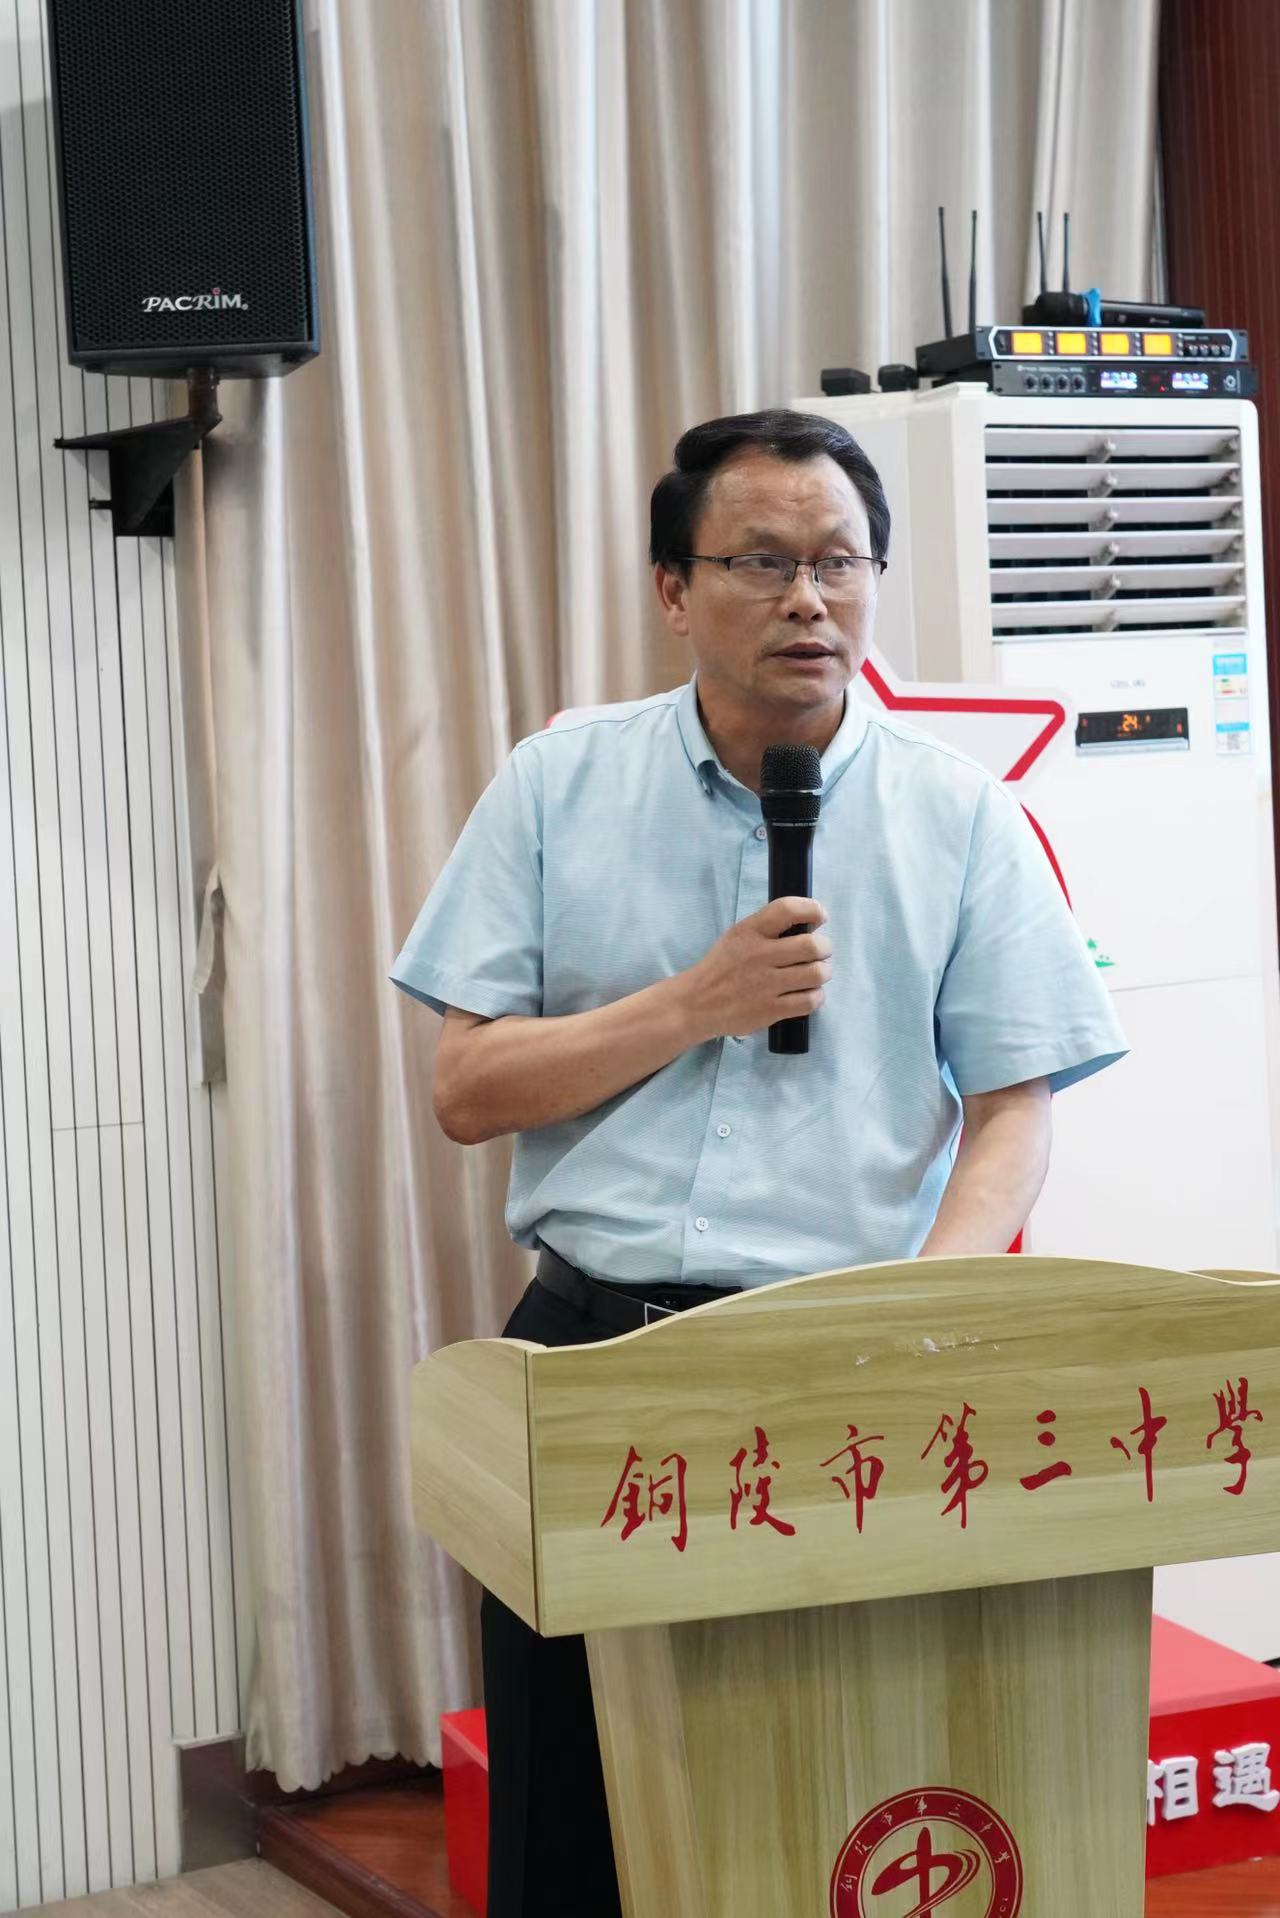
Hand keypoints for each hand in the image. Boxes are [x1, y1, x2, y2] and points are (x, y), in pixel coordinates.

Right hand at [677, 898, 831, 1043]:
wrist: (696, 1004)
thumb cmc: (721, 967)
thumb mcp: (736, 937)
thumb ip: (767, 928)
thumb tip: (809, 924)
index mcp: (749, 932)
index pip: (788, 909)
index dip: (812, 909)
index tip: (820, 917)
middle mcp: (758, 955)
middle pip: (812, 945)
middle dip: (825, 948)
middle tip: (820, 953)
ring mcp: (765, 985)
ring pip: (816, 974)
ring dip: (823, 973)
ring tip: (815, 974)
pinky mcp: (770, 1010)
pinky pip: (809, 1001)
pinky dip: (815, 996)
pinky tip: (807, 993)